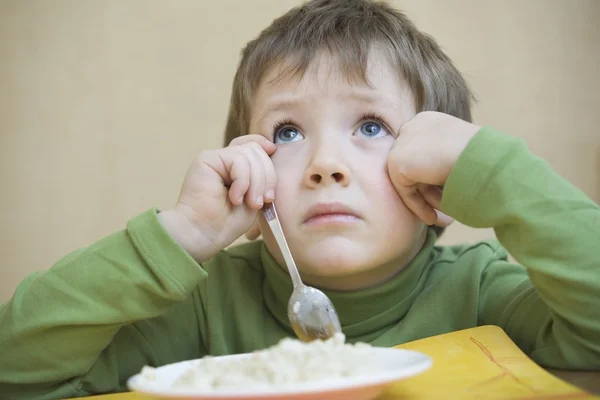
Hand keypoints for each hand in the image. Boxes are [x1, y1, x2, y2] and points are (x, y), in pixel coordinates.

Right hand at [159, 135, 276, 261]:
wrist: (204, 234)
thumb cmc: (227, 222)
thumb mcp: (254, 196)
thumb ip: (262, 175)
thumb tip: (271, 148)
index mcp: (234, 167)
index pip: (253, 145)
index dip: (265, 147)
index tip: (273, 157)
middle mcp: (224, 159)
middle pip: (255, 150)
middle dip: (267, 176)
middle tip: (261, 201)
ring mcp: (215, 158)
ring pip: (249, 154)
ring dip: (256, 182)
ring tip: (250, 203)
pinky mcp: (206, 159)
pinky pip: (237, 160)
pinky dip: (243, 181)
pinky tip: (235, 198)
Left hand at [387, 111, 479, 225]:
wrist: (481, 157)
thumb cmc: (484, 158)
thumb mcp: (463, 155)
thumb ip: (444, 163)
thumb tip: (440, 184)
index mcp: (432, 121)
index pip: (424, 154)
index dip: (434, 180)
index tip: (448, 197)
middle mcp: (415, 126)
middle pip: (415, 167)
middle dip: (429, 193)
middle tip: (444, 214)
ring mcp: (403, 142)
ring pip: (410, 179)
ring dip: (427, 201)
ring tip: (444, 219)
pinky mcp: (396, 159)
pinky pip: (404, 189)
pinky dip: (417, 206)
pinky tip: (432, 218)